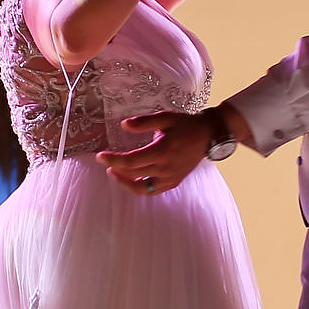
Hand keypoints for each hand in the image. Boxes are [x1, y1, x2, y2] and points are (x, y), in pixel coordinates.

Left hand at [97, 112, 213, 195]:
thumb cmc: (186, 125)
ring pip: (141, 187)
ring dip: (125, 181)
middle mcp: (165, 168)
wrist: (207, 136)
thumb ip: (144, 122)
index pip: (130, 161)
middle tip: (105, 160)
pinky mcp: (173, 182)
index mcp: (161, 152)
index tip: (100, 156)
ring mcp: (170, 178)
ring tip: (114, 172)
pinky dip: (139, 187)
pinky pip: (152, 191)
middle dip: (115, 167)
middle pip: (133, 174)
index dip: (113, 159)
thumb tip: (124, 125)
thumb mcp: (165, 118)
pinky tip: (131, 179)